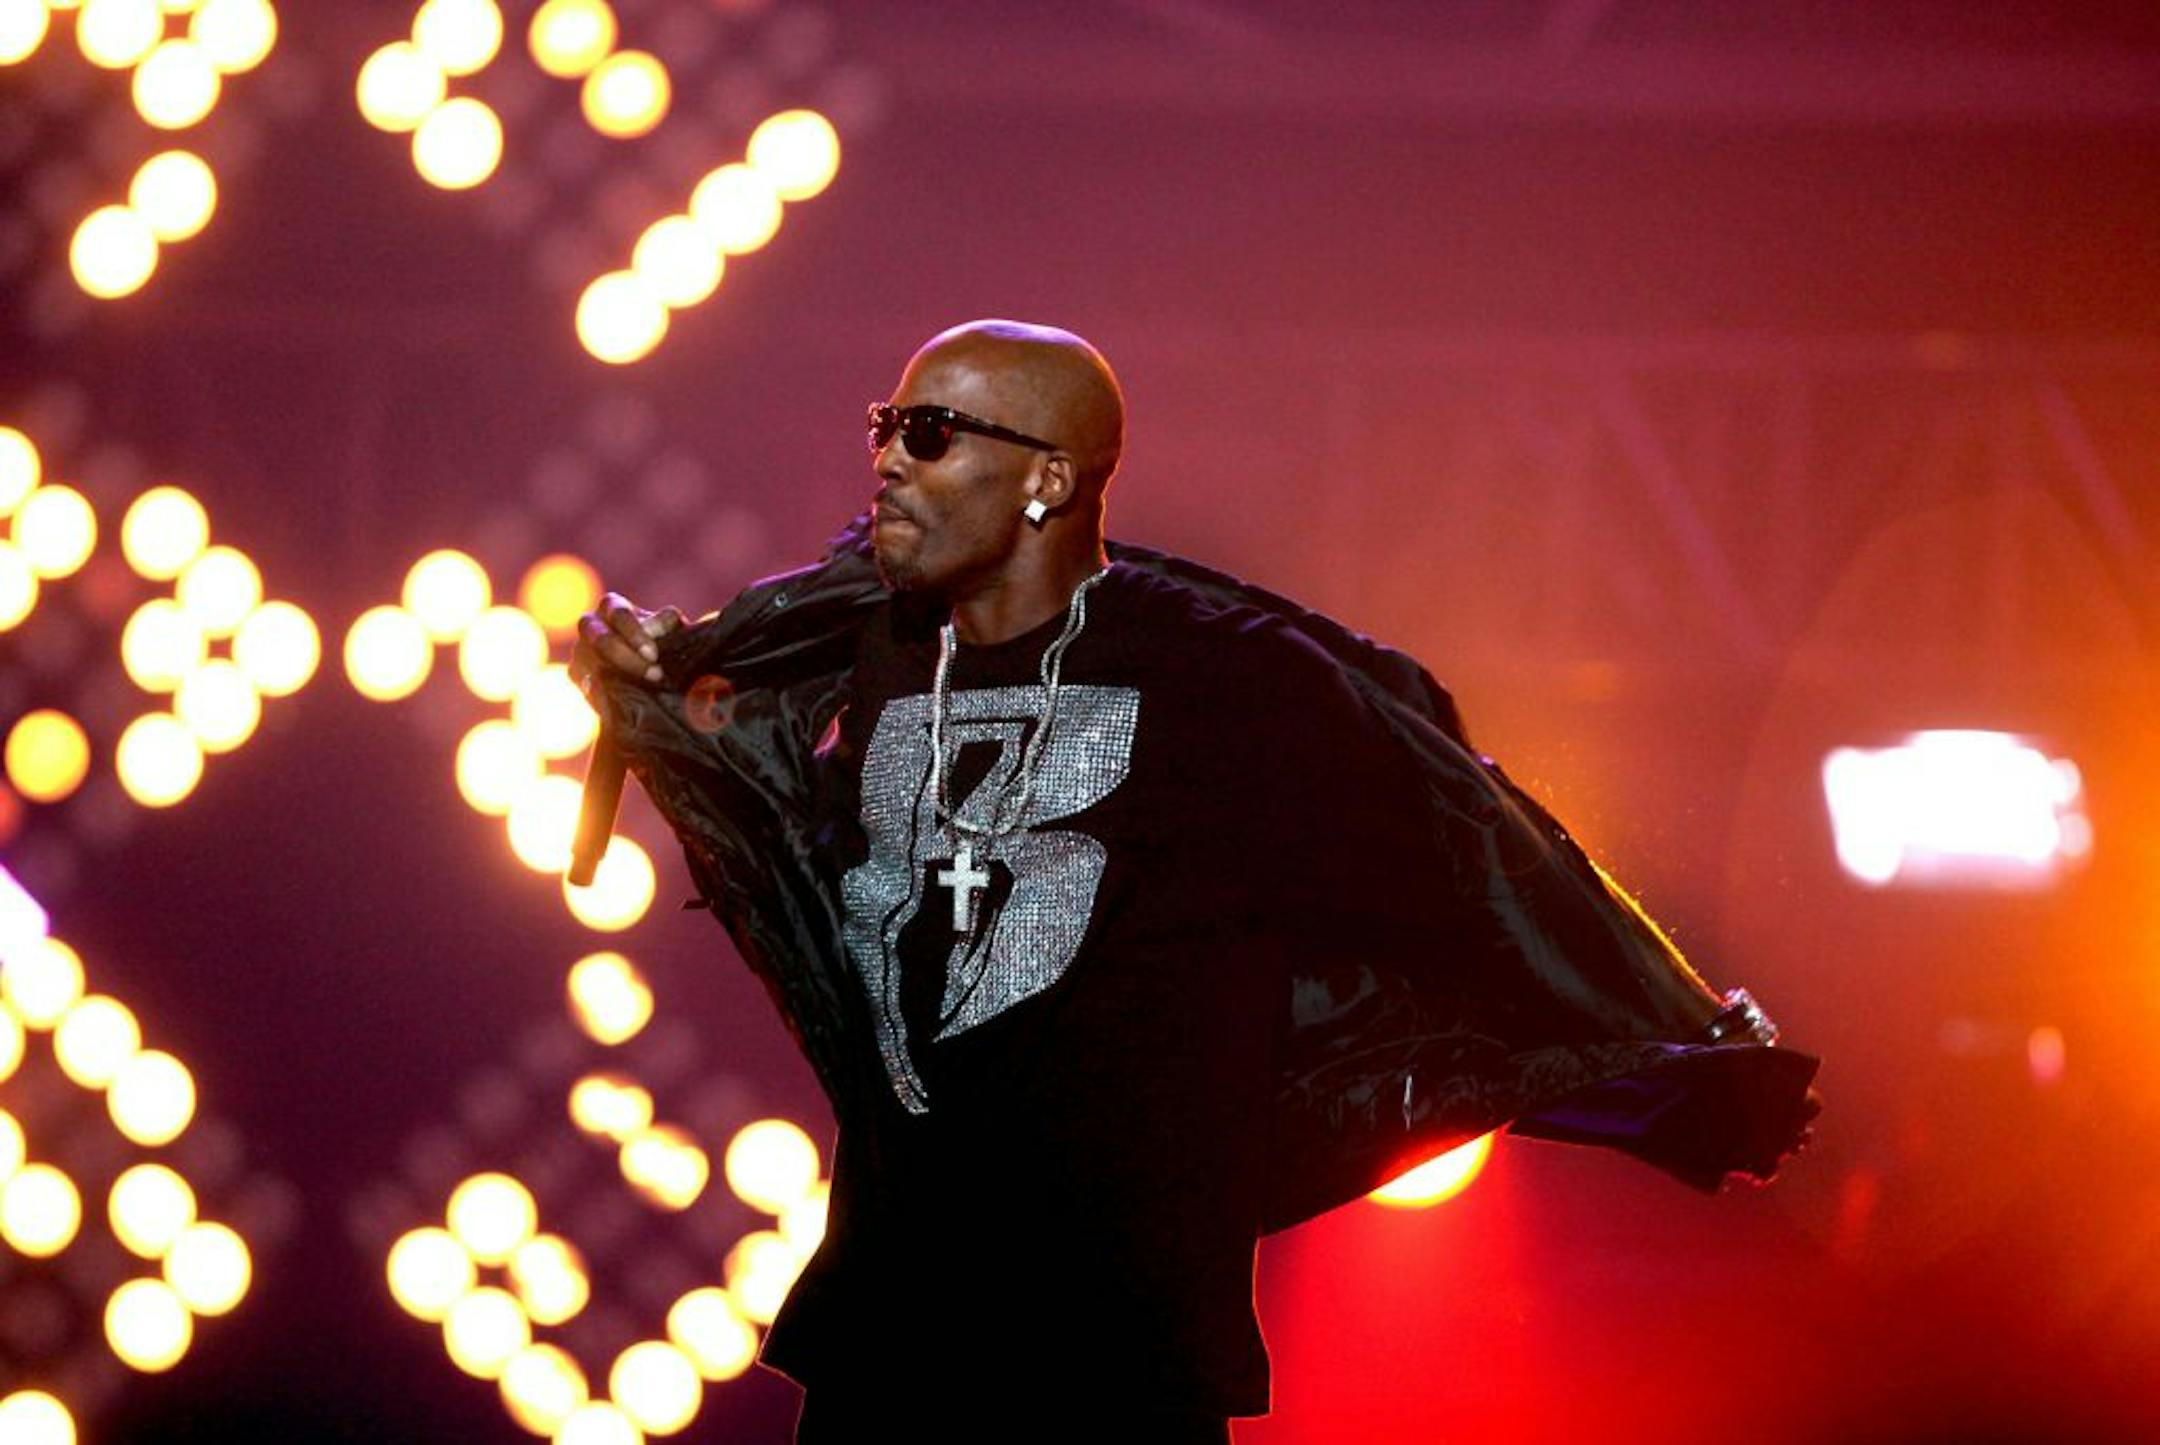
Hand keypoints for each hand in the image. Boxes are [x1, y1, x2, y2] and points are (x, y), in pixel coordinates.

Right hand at [571, 592, 685, 699]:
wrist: (651, 668)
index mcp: (612, 606)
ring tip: (647, 691)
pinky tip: (628, 701)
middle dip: (628, 660)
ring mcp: (580, 649)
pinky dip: (608, 695)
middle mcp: (590, 624)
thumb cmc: (662, 640)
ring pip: (593, 664)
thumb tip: (664, 622)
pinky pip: (587, 685)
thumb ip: (667, 622)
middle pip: (602, 640)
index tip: (653, 655)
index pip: (619, 614)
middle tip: (655, 675)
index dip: (635, 635)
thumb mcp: (670, 628)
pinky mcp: (576, 673)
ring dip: (621, 679)